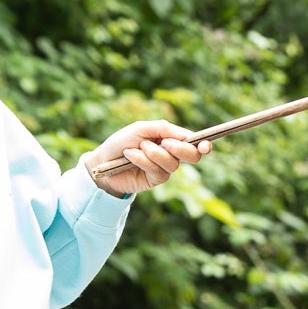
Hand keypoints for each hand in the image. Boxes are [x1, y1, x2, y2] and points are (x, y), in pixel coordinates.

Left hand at [84, 120, 211, 197]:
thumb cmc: (121, 141)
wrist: (103, 161)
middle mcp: (171, 154)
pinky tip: (130, 156)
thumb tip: (185, 135)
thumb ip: (163, 129)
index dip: (203, 144)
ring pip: (173, 163)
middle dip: (181, 149)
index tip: (205, 146)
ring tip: (138, 147)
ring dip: (154, 153)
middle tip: (165, 143)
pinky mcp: (154, 180)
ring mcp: (164, 168)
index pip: (193, 142)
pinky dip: (143, 160)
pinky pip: (157, 170)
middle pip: (191, 156)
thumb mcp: (142, 128)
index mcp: (171, 139)